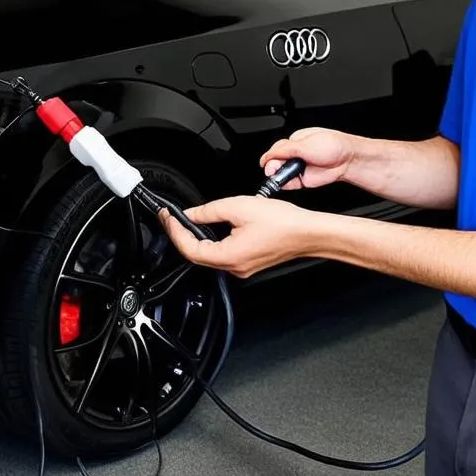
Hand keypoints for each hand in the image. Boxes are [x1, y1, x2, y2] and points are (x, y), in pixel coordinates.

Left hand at [159, 196, 316, 278]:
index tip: (167, 217)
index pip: (189, 248)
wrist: (309, 233)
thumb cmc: (283, 223)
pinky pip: (223, 254)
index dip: (174, 231)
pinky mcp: (249, 262)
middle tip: (171, 218)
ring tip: (187, 221)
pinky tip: (210, 228)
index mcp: (228, 256)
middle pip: (196, 254)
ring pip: (209, 255)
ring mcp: (242, 267)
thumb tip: (191, 214)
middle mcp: (233, 267)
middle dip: (181, 235)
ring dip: (196, 238)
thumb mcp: (239, 207)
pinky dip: (211, 241)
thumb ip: (209, 211)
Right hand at [259, 128, 354, 190]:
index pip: (276, 149)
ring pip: (279, 174)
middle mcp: (294, 155)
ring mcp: (298, 168)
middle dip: (272, 166)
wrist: (347, 159)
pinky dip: (283, 185)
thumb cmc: (332, 146)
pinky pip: (287, 184)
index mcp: (294, 142)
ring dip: (277, 176)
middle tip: (274, 169)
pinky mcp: (301, 180)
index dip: (270, 156)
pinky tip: (283, 182)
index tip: (267, 162)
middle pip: (275, 162)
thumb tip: (268, 155)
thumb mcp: (304, 144)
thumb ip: (284, 150)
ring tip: (281, 175)